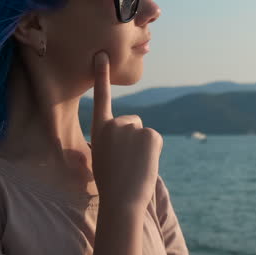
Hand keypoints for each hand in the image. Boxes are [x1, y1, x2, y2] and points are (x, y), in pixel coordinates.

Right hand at [90, 51, 162, 210]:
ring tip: (134, 165)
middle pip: (132, 124)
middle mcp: (115, 123)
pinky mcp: (150, 134)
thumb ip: (113, 140)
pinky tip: (144, 165)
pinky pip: (155, 141)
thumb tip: (128, 138)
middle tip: (126, 162)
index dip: (101, 75)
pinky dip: (153, 153)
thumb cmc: (111, 184)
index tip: (102, 54)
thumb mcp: (104, 157)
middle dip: (133, 140)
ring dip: (143, 148)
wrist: (121, 200)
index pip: (101, 97)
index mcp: (100, 129)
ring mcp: (133, 127)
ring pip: (144, 134)